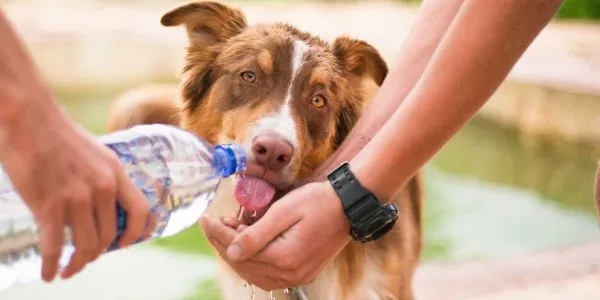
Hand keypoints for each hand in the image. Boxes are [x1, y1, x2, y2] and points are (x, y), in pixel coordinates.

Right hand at [0, 108, 150, 281]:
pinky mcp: (49, 205)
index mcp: (115, 172)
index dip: (137, 232)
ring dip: (78, 263)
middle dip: (98, 252)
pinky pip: (55, 247)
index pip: (140, 210)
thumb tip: (100, 204)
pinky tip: (49, 273)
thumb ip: (102, 178)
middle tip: (86, 258)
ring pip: (86, 245)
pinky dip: (52, 265)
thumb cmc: (58, 135)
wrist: (29, 118)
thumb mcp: (95, 153)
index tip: (127, 244)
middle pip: (110, 234)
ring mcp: (77, 197)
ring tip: (69, 270)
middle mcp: (102, 187)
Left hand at [200, 181, 350, 290]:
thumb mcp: (284, 211)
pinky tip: (246, 246)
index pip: (240, 250)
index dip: (218, 234)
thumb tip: (230, 251)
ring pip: (254, 273)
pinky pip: (268, 275)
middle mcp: (291, 273)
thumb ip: (256, 234)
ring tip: (228, 232)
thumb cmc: (318, 201)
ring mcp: (298, 276)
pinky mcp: (302, 273)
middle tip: (213, 224)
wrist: (348, 206)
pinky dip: (252, 262)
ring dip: (236, 254)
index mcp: (285, 257)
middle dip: (223, 244)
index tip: (205, 219)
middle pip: (244, 264)